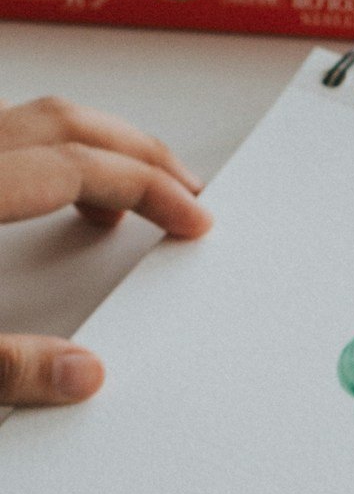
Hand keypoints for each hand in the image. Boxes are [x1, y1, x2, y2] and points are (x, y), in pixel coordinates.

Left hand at [0, 96, 211, 406]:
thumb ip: (10, 366)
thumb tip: (84, 376)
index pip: (78, 166)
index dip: (149, 189)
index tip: (194, 219)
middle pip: (66, 123)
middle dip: (139, 154)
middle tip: (189, 192)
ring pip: (36, 118)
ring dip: (96, 147)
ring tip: (137, 194)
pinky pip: (7, 134)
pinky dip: (51, 152)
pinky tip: (60, 193)